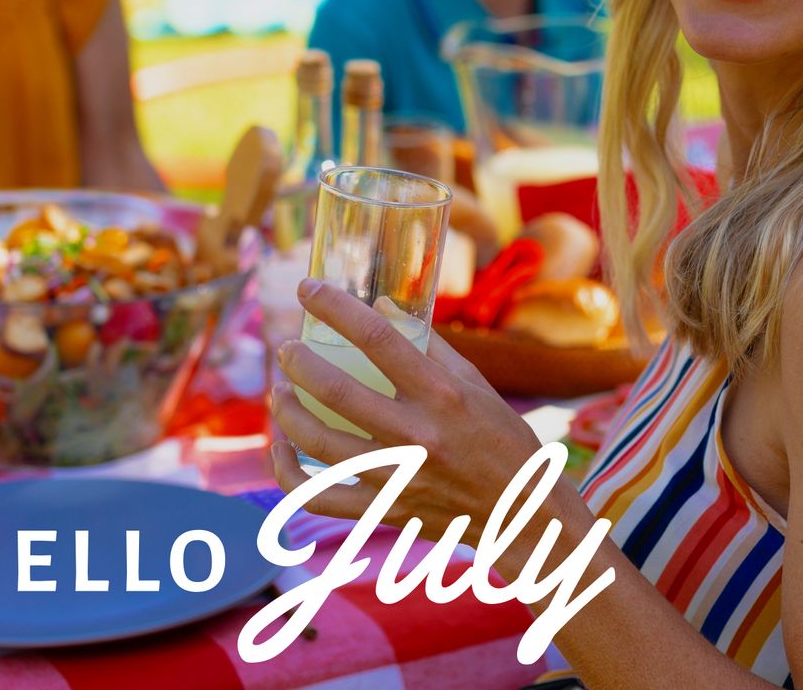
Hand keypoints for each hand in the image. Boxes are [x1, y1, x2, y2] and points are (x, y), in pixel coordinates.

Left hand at [270, 278, 545, 545]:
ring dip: (287, 411)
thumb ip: (427, 344)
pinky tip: (281, 448)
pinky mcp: (384, 511)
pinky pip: (318, 495)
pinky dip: (287, 472)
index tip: (308, 287)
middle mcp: (417, 435)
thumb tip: (380, 305)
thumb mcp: (474, 382)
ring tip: (280, 391)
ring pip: (317, 443)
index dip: (335, 307)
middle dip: (298, 361)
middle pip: (336, 390)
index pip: (377, 338)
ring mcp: (397, 477)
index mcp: (441, 395)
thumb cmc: (500, 438)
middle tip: (287, 347)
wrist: (522, 514)